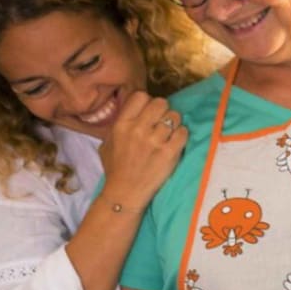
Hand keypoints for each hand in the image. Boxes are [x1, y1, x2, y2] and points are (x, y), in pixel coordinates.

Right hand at [98, 91, 187, 209]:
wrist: (124, 193)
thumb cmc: (115, 169)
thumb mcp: (107, 143)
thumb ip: (119, 124)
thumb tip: (132, 111)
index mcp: (122, 124)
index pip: (141, 96)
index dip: (148, 102)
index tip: (149, 113)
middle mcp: (138, 129)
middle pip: (161, 103)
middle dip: (164, 111)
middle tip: (162, 122)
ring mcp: (155, 141)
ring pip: (175, 116)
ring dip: (174, 124)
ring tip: (169, 134)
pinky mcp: (169, 153)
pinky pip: (183, 133)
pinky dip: (182, 136)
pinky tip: (175, 143)